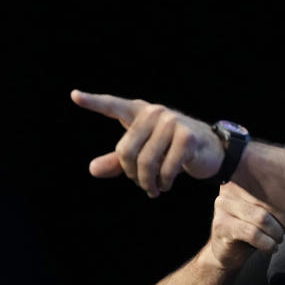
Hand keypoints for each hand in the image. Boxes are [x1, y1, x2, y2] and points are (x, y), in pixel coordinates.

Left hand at [71, 90, 222, 196]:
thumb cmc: (172, 150)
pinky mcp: (187, 138)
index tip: (74, 95)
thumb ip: (118, 161)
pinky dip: (163, 183)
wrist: (210, 150)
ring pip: (145, 162)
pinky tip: (165, 186)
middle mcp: (154, 112)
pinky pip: (165, 168)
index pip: (114, 106)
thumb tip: (93, 169)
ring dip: (147, 183)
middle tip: (142, 184)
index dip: (94, 102)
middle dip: (131, 174)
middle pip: (126, 151)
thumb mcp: (144, 154)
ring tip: (153, 189)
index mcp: (140, 112)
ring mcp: (172, 123)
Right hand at [205, 182, 284, 269]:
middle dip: (284, 219)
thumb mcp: (266, 207)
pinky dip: (267, 243)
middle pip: (269, 201)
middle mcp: (231, 187)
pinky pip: (252, 233)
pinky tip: (270, 247)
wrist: (228, 250)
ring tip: (278, 239)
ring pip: (262, 218)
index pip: (273, 183)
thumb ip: (278, 197)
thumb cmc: (253, 224)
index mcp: (244, 177)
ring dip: (276, 233)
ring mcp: (223, 205)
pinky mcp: (221, 225)